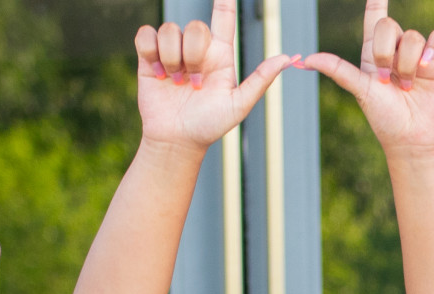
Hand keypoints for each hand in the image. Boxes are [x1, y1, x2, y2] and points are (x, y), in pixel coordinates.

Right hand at [135, 0, 292, 151]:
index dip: (224, 1)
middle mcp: (197, 49)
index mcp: (220, 55)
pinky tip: (157, 74)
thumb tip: (287, 58)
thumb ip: (261, 79)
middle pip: (195, 27)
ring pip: (169, 31)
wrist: (177, 140)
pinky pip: (146, 35)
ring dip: (171, 59)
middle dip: (192, 55)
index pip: (224, 18)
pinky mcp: (148, 58)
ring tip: (176, 82)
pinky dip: (150, 52)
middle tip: (193, 83)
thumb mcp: (239, 104)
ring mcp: (172, 52)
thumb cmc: (210, 125)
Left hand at [298, 0, 433, 153]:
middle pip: (389, 25)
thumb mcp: (360, 91)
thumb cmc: (384, 118)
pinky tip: (427, 65)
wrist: (412, 139)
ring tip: (407, 86)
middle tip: (385, 79)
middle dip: (384, 52)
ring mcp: (420, 54)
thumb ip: (338, 70)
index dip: (376, 0)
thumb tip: (308, 59)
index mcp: (374, 52)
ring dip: (407, 64)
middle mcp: (397, 49)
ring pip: (413, 36)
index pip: (375, 16)